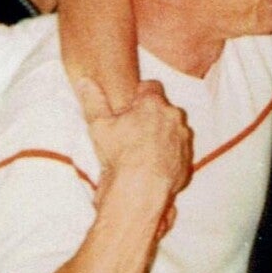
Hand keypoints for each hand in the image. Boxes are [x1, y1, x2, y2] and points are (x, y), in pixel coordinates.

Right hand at [74, 74, 192, 218]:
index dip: (139, 94)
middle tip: (132, 131)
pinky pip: (177, 151)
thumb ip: (93, 100)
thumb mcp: (99, 125)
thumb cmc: (120, 155)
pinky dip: (168, 155)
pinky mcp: (187, 160)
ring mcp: (183, 140)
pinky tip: (151, 165)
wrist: (141, 190)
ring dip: (161, 135)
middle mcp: (174, 118)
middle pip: (163, 109)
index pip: (151, 86)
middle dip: (151, 116)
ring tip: (141, 151)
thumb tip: (85, 82)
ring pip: (172, 130)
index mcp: (154, 104)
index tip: (130, 106)